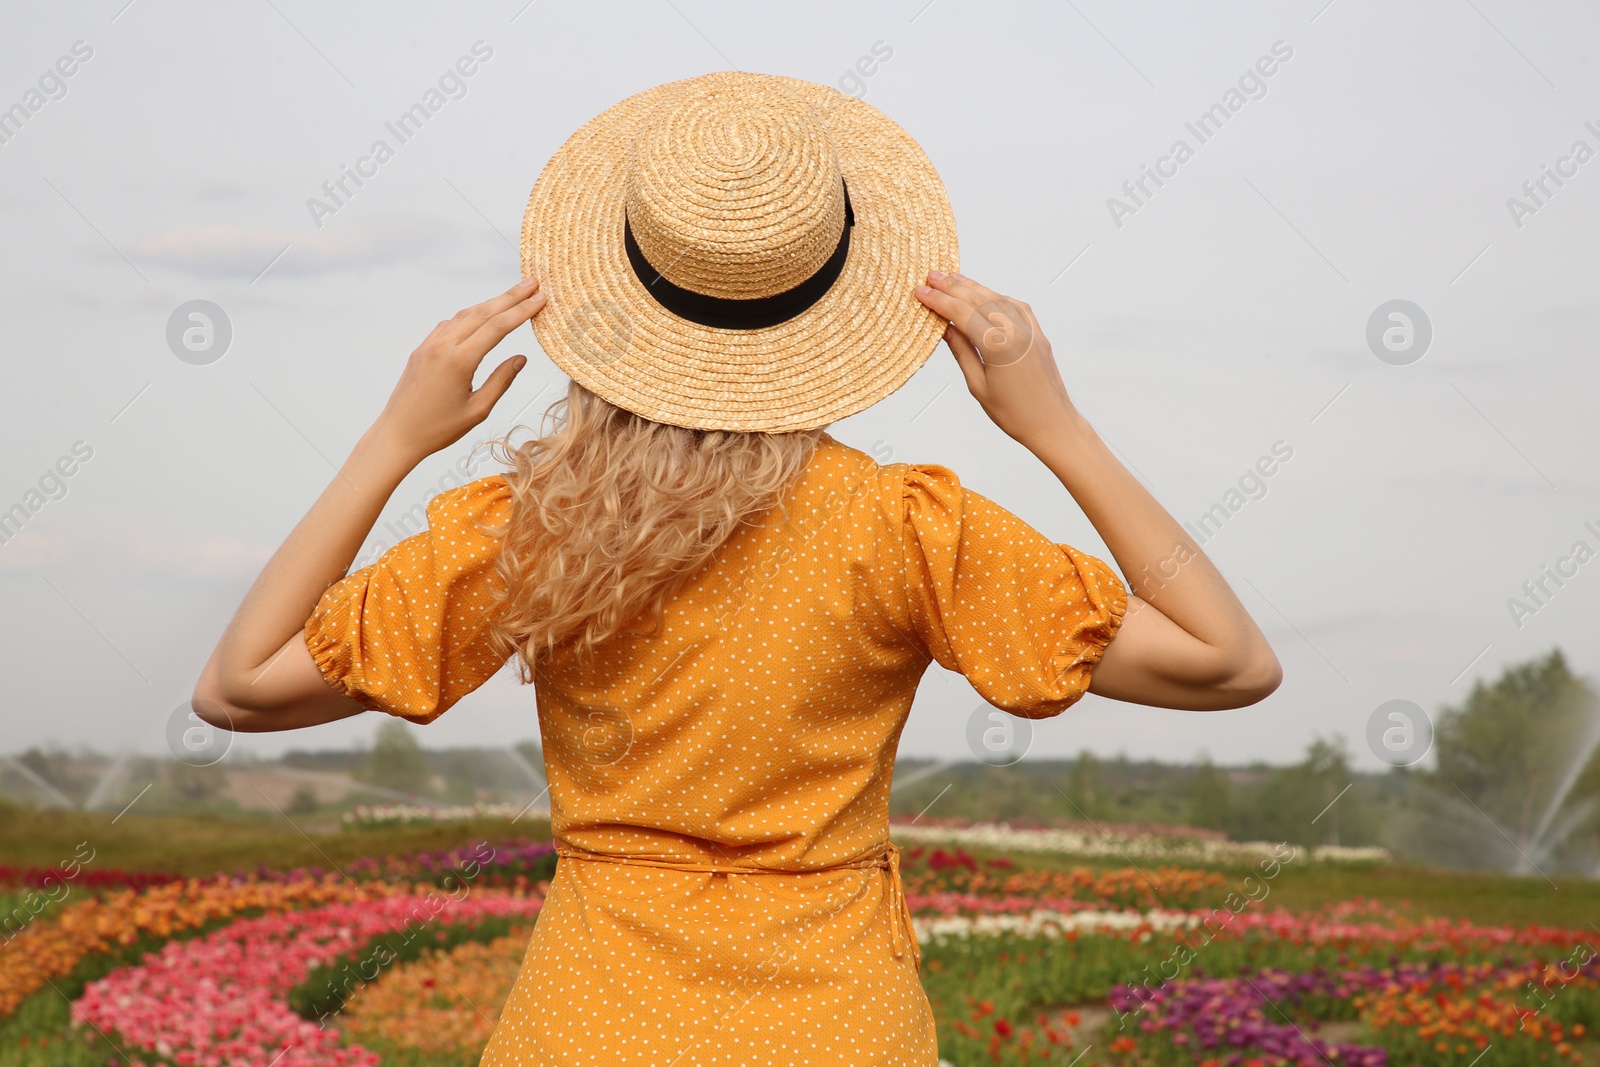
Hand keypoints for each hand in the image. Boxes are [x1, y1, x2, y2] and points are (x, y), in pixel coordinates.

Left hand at [371, 277, 545, 462]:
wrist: (397, 434)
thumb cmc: (439, 429)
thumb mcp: (478, 410)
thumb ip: (501, 380)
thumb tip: (521, 357)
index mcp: (459, 361)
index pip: (497, 327)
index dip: (521, 311)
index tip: (541, 299)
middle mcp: (443, 346)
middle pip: (483, 313)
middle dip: (510, 297)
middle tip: (532, 283)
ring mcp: (429, 345)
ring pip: (465, 315)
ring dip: (490, 303)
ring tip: (512, 295)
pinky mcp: (422, 349)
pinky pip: (450, 324)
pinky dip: (470, 315)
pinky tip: (482, 314)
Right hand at [914, 271, 1075, 448]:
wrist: (1052, 423)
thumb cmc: (1014, 413)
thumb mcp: (978, 385)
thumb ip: (962, 351)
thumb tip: (944, 327)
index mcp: (998, 345)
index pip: (961, 313)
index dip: (938, 301)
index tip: (921, 291)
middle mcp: (1015, 330)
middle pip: (977, 299)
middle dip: (952, 287)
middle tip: (931, 276)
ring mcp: (1030, 329)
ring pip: (996, 297)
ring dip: (973, 287)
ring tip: (952, 278)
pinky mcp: (1038, 332)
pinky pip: (1014, 306)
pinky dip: (996, 296)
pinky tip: (984, 293)